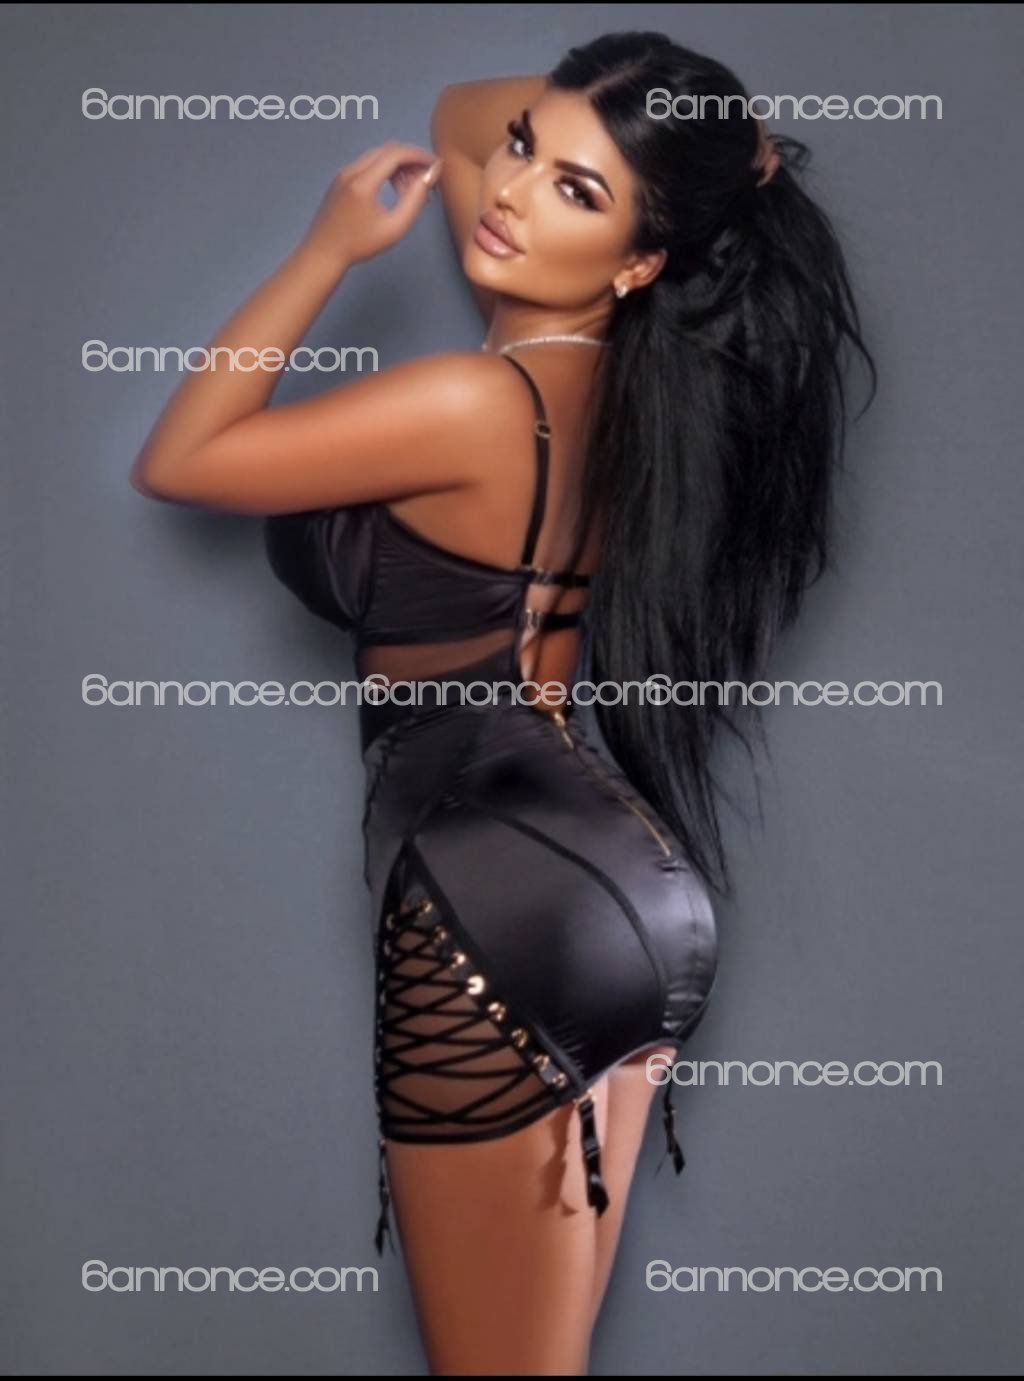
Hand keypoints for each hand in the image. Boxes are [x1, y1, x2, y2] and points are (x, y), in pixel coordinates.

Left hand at [300, 142, 442, 270]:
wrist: (323, 252)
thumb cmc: (359, 245)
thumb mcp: (394, 227)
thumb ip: (415, 200)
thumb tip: (430, 176)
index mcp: (363, 182)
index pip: (396, 153)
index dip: (419, 155)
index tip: (435, 166)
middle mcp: (351, 171)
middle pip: (387, 150)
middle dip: (411, 160)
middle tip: (426, 179)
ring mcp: (344, 173)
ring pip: (378, 156)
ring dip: (399, 166)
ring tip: (412, 190)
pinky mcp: (341, 179)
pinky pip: (368, 165)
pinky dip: (385, 171)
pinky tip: (395, 190)